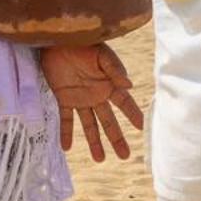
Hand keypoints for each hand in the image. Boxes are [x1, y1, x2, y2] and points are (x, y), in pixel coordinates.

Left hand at [40, 43, 144, 162]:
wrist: (58, 39)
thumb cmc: (83, 43)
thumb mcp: (101, 55)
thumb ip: (114, 69)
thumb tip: (130, 86)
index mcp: (109, 84)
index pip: (124, 104)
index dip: (133, 115)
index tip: (142, 128)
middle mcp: (97, 95)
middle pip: (109, 121)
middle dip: (117, 138)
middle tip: (125, 156)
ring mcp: (81, 98)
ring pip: (89, 124)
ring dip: (94, 142)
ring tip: (99, 160)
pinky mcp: (64, 98)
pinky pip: (66, 119)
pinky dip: (66, 133)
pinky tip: (66, 148)